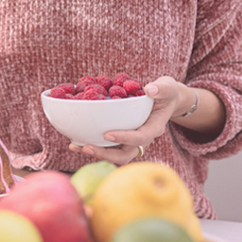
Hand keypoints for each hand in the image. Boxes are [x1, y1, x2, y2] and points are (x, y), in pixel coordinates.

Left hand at [69, 76, 186, 164]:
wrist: (165, 101)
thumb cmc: (166, 93)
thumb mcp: (167, 87)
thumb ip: (161, 88)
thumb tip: (150, 89)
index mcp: (153, 128)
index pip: (140, 138)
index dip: (124, 138)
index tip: (107, 134)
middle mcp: (142, 139)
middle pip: (124, 154)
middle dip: (105, 154)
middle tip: (85, 147)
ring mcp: (131, 141)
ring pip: (114, 154)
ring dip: (95, 152)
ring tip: (74, 146)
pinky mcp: (122, 140)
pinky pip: (108, 148)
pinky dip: (93, 145)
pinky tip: (76, 141)